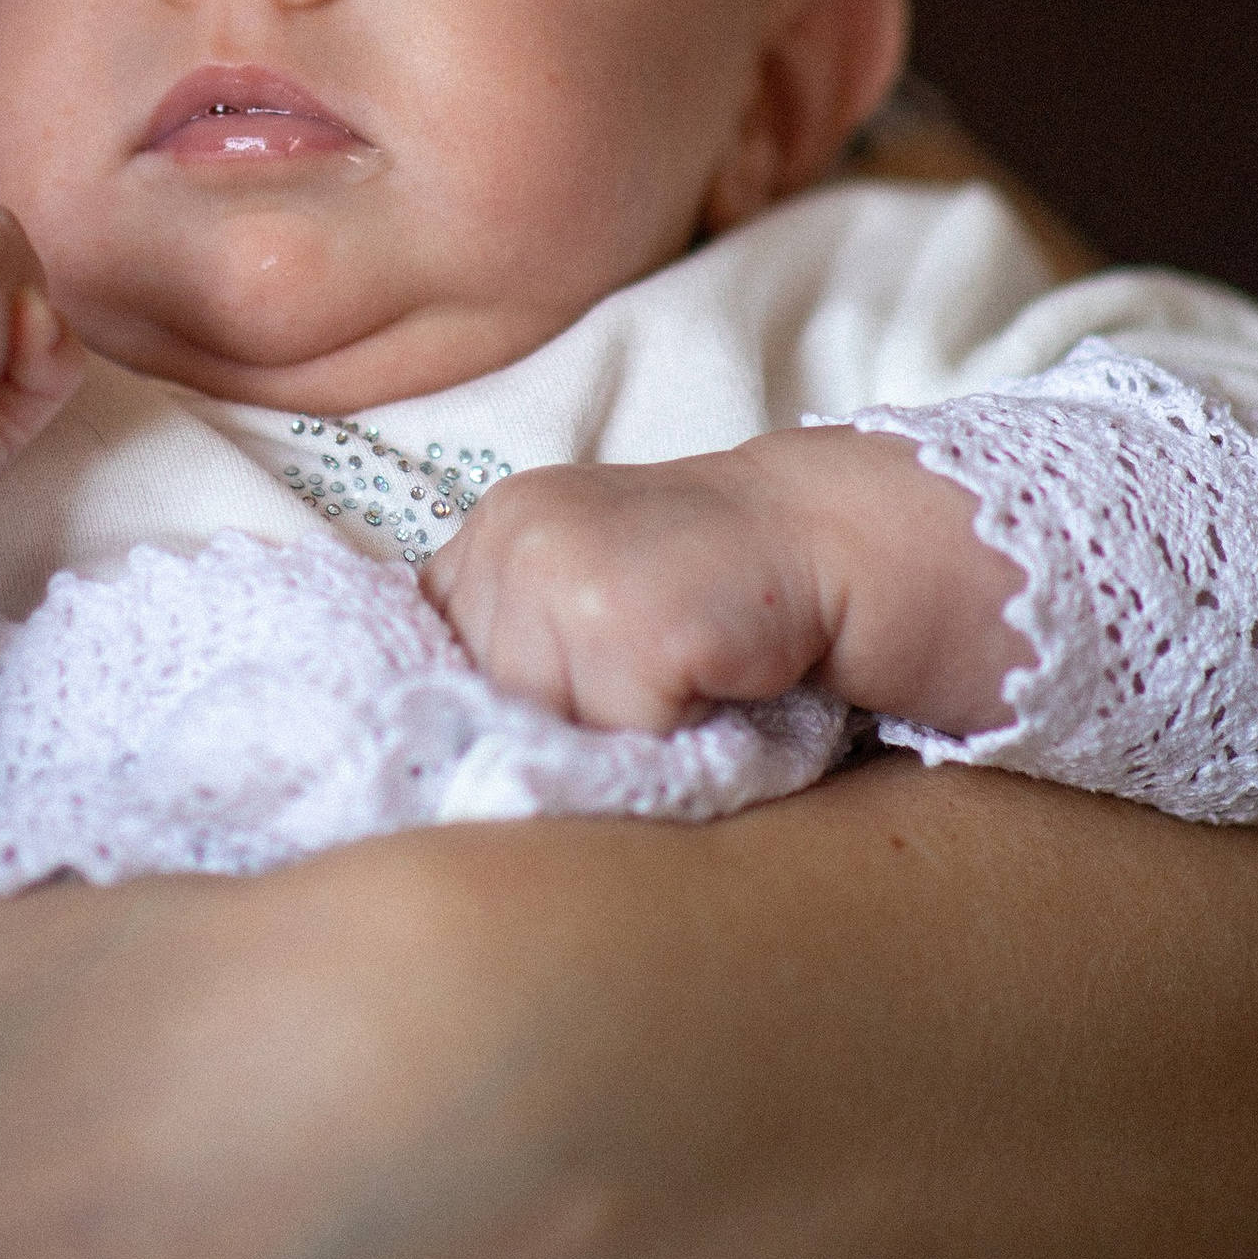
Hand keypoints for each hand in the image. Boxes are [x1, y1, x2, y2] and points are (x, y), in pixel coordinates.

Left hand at [423, 447, 835, 729]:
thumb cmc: (699, 576)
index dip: (500, 688)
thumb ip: (510, 623)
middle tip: (638, 667)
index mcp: (494, 522)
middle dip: (561, 712)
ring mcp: (568, 574)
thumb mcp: (581, 573)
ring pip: (548, 725)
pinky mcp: (630, 625)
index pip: (438, 650)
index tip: (567, 678)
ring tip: (668, 671)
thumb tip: (447, 732)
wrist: (819, 535)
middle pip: (491, 699)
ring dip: (615, 726)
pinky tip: (703, 673)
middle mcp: (516, 536)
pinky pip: (619, 736)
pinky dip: (668, 730)